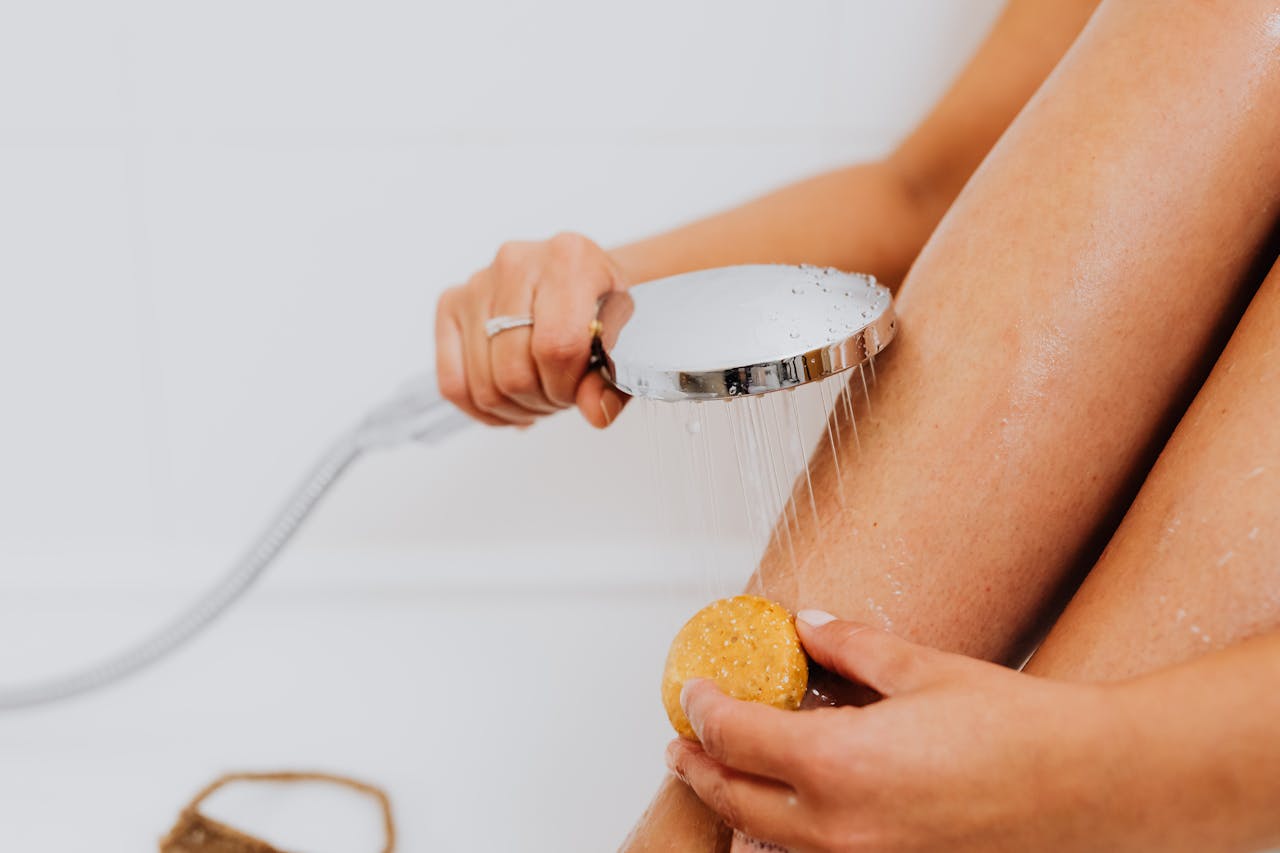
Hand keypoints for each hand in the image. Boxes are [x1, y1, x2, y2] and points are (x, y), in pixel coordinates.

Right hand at [435, 232, 629, 427]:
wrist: (584, 279)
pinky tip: (509, 404)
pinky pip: (452, 382)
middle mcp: (516, 261)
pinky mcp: (451, 304)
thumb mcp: (628, 339)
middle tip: (562, 394)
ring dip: (516, 407)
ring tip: (540, 393)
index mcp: (568, 258)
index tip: (580, 389)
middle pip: (514, 372)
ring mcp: (477, 283)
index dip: (568, 385)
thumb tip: (595, 411)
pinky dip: (481, 408)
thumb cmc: (604, 306)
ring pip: (483, 385)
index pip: (556, 346)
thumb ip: (615, 380)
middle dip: (542, 400)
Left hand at [665, 612, 1144, 851]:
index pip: (735, 736)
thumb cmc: (1015, 731)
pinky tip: (784, 809)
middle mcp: (838, 825)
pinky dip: (779, 833)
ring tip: (718, 773)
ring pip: (764, 838)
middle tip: (682, 741)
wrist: (1085, 790)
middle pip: (733, 796)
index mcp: (837, 763)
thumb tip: (808, 628)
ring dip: (732, 803)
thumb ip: (849, 648)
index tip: (695, 691)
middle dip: (698, 765)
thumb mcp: (920, 669)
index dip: (705, 709)